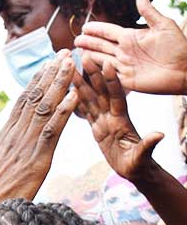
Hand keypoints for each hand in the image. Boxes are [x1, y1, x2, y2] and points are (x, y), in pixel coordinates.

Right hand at [0, 52, 77, 224]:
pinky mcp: (37, 160)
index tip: (47, 64)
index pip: (22, 102)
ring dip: (60, 84)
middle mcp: (15, 136)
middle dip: (51, 74)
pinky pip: (52, 131)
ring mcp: (25, 147)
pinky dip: (65, 112)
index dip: (36, 82)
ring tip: (72, 64)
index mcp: (4, 136)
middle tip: (65, 53)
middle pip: (35, 98)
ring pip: (45, 109)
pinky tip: (75, 95)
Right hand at [75, 0, 186, 95]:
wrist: (184, 70)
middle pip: (101, 46)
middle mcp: (125, 52)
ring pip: (100, 59)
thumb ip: (148, 12)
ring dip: (88, 56)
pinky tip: (86, 68)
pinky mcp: (125, 80)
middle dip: (88, 43)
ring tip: (75, 53)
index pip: (109, 32)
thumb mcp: (164, 25)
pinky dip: (96, 71)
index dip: (97, 29)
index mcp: (132, 37)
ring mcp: (124, 66)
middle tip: (75, 41)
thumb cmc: (178, 47)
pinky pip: (107, 75)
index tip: (84, 27)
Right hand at [75, 57, 164, 181]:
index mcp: (122, 120)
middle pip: (100, 91)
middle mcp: (112, 116)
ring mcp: (103, 120)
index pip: (117, 96)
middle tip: (84, 55)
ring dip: (79, 84)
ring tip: (69, 69)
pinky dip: (75, 101)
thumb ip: (148, 145)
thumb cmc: (139, 164)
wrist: (134, 170)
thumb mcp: (143, 156)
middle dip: (92, 73)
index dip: (112, 81)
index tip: (108, 63)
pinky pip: (84, 112)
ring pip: (89, 99)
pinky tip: (66, 92)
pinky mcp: (96, 127)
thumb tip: (159, 135)